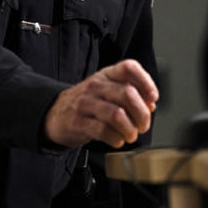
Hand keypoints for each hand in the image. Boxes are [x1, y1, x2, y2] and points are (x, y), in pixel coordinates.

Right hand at [43, 59, 158, 148]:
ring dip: (130, 129)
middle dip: (142, 114)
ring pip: (117, 114)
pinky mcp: (79, 122)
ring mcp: (85, 103)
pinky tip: (117, 140)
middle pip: (128, 94)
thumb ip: (130, 94)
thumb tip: (150, 104)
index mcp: (106, 75)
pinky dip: (116, 139)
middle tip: (143, 125)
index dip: (146, 82)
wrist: (55, 113)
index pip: (129, 68)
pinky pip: (103, 131)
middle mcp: (96, 86)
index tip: (152, 98)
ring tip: (130, 135)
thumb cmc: (88, 103)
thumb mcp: (106, 90)